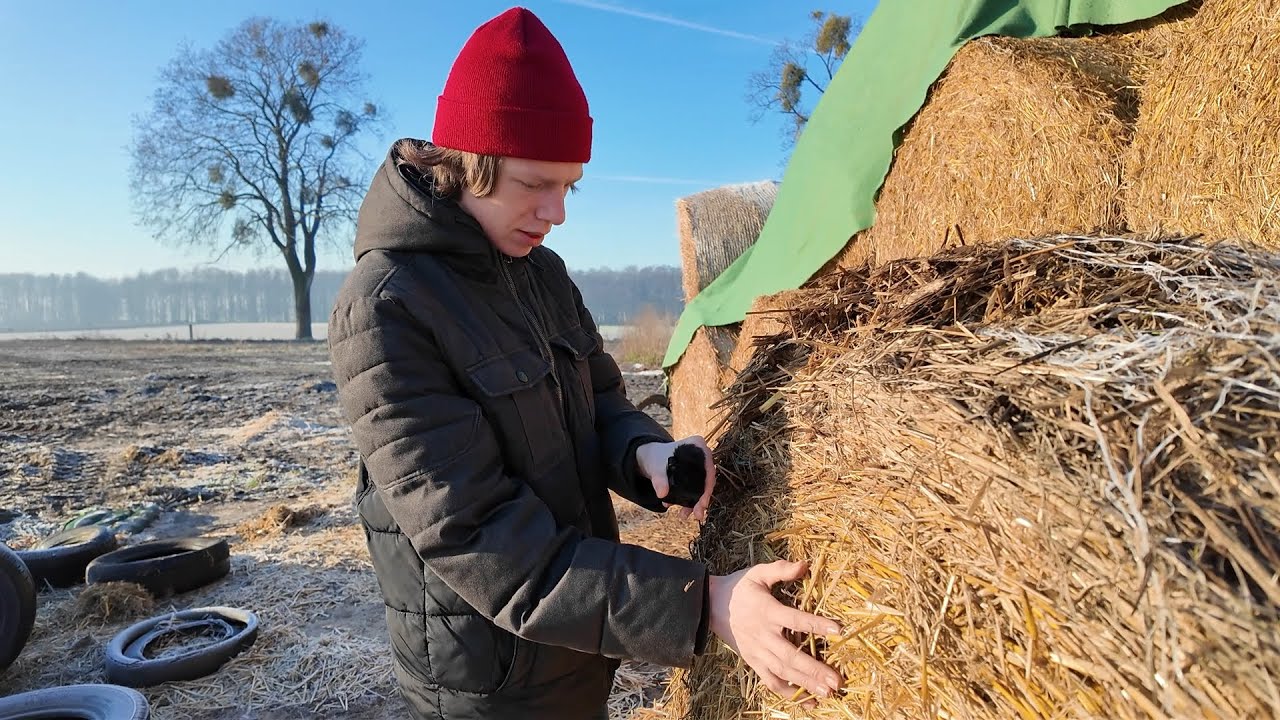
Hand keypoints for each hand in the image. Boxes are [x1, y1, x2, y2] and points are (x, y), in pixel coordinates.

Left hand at [635, 435, 715, 521]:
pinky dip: (689, 501)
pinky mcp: (695, 475)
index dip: (708, 487)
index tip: (703, 503)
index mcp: (697, 446)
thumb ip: (659, 479)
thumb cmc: (654, 458)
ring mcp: (700, 466)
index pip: (708, 469)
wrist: (649, 458)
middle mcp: (702, 455)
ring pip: (702, 487)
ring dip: (696, 504)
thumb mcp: (655, 467)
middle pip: (707, 480)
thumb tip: (662, 494)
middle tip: (698, 515)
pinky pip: (696, 490)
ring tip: (685, 516)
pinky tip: (681, 511)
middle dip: (702, 499)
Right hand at [708, 560, 842, 705]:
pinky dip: (788, 692)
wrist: (709, 606)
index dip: (816, 624)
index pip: (795, 620)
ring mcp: (757, 652)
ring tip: (828, 693)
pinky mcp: (753, 662)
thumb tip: (804, 564)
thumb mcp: (757, 573)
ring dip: (806, 684)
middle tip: (837, 681)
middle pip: (791, 656)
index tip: (838, 629)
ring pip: (783, 671)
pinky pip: (770, 681)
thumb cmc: (738, 588)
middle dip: (815, 669)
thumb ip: (780, 569)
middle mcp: (763, 635)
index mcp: (767, 612)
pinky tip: (807, 701)